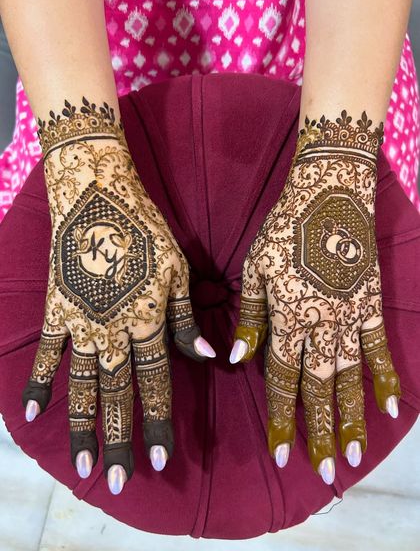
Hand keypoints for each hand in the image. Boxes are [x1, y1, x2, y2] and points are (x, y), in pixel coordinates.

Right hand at [22, 98, 215, 494]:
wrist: (98, 196)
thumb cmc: (146, 230)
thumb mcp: (178, 270)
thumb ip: (188, 319)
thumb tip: (210, 358)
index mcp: (147, 321)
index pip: (156, 384)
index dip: (158, 423)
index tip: (160, 461)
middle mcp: (113, 331)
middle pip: (117, 396)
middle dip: (120, 440)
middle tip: (120, 482)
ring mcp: (81, 323)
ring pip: (81, 386)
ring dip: (82, 428)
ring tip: (82, 467)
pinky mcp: (57, 309)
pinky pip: (47, 354)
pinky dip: (40, 384)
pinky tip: (32, 415)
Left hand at [230, 111, 400, 484]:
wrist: (328, 193)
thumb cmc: (283, 229)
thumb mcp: (256, 268)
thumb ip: (252, 316)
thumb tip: (240, 359)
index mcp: (288, 316)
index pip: (281, 378)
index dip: (280, 417)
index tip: (281, 452)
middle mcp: (321, 323)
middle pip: (318, 387)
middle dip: (319, 431)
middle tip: (323, 472)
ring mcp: (350, 315)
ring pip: (351, 376)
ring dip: (353, 417)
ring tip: (353, 456)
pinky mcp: (371, 303)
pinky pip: (380, 347)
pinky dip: (386, 377)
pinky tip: (391, 408)